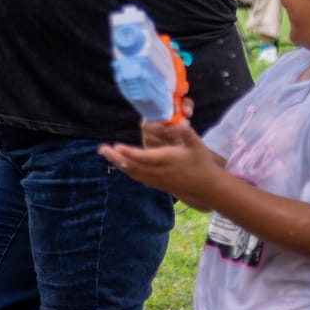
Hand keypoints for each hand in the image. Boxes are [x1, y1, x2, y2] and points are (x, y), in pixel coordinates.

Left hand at [100, 119, 222, 203]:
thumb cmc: (202, 163)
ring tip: (107, 154)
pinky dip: (128, 170)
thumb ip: (187, 133)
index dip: (129, 152)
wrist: (207, 187)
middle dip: (116, 157)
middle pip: (133, 166)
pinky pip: (138, 178)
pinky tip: (122, 164)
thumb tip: (181, 121)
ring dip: (119, 163)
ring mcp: (157, 180)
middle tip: (102, 149)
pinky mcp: (158, 185)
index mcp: (167, 160)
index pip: (144, 157)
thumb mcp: (197, 145)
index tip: (116, 146)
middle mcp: (159, 172)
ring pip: (133, 173)